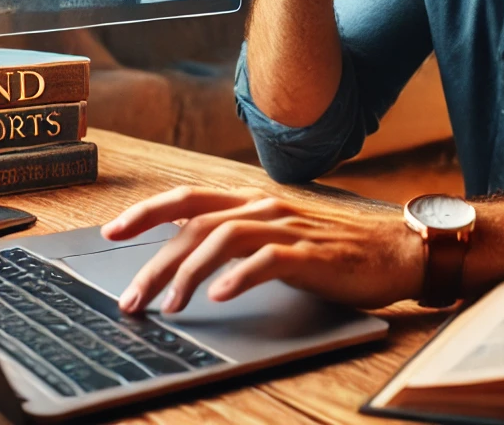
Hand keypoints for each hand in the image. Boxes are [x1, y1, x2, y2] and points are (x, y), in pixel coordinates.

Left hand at [100, 186, 424, 311]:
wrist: (390, 250)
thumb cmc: (332, 246)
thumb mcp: (276, 233)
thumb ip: (237, 234)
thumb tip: (187, 249)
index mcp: (252, 200)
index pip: (188, 197)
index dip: (147, 212)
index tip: (112, 230)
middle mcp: (263, 206)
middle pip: (195, 224)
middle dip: (156, 261)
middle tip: (131, 299)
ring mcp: (286, 227)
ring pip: (222, 239)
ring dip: (188, 272)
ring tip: (170, 306)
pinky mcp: (309, 253)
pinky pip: (265, 260)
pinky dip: (237, 277)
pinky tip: (219, 296)